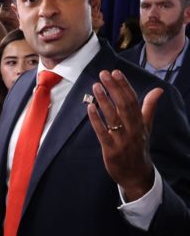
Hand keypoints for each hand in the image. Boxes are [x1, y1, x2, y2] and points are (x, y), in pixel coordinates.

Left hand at [87, 70, 162, 200]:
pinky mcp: (111, 150)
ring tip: (96, 86)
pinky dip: (96, 120)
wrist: (137, 175)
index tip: (115, 72)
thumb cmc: (139, 147)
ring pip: (113, 117)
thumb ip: (148, 107)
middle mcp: (133, 130)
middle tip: (103, 74)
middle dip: (114, 88)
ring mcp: (122, 140)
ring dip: (103, 100)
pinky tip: (89, 108)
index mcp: (141, 123)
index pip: (133, 100)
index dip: (124, 86)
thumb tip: (158, 90)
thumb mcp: (146, 127)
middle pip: (123, 106)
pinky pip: (102, 133)